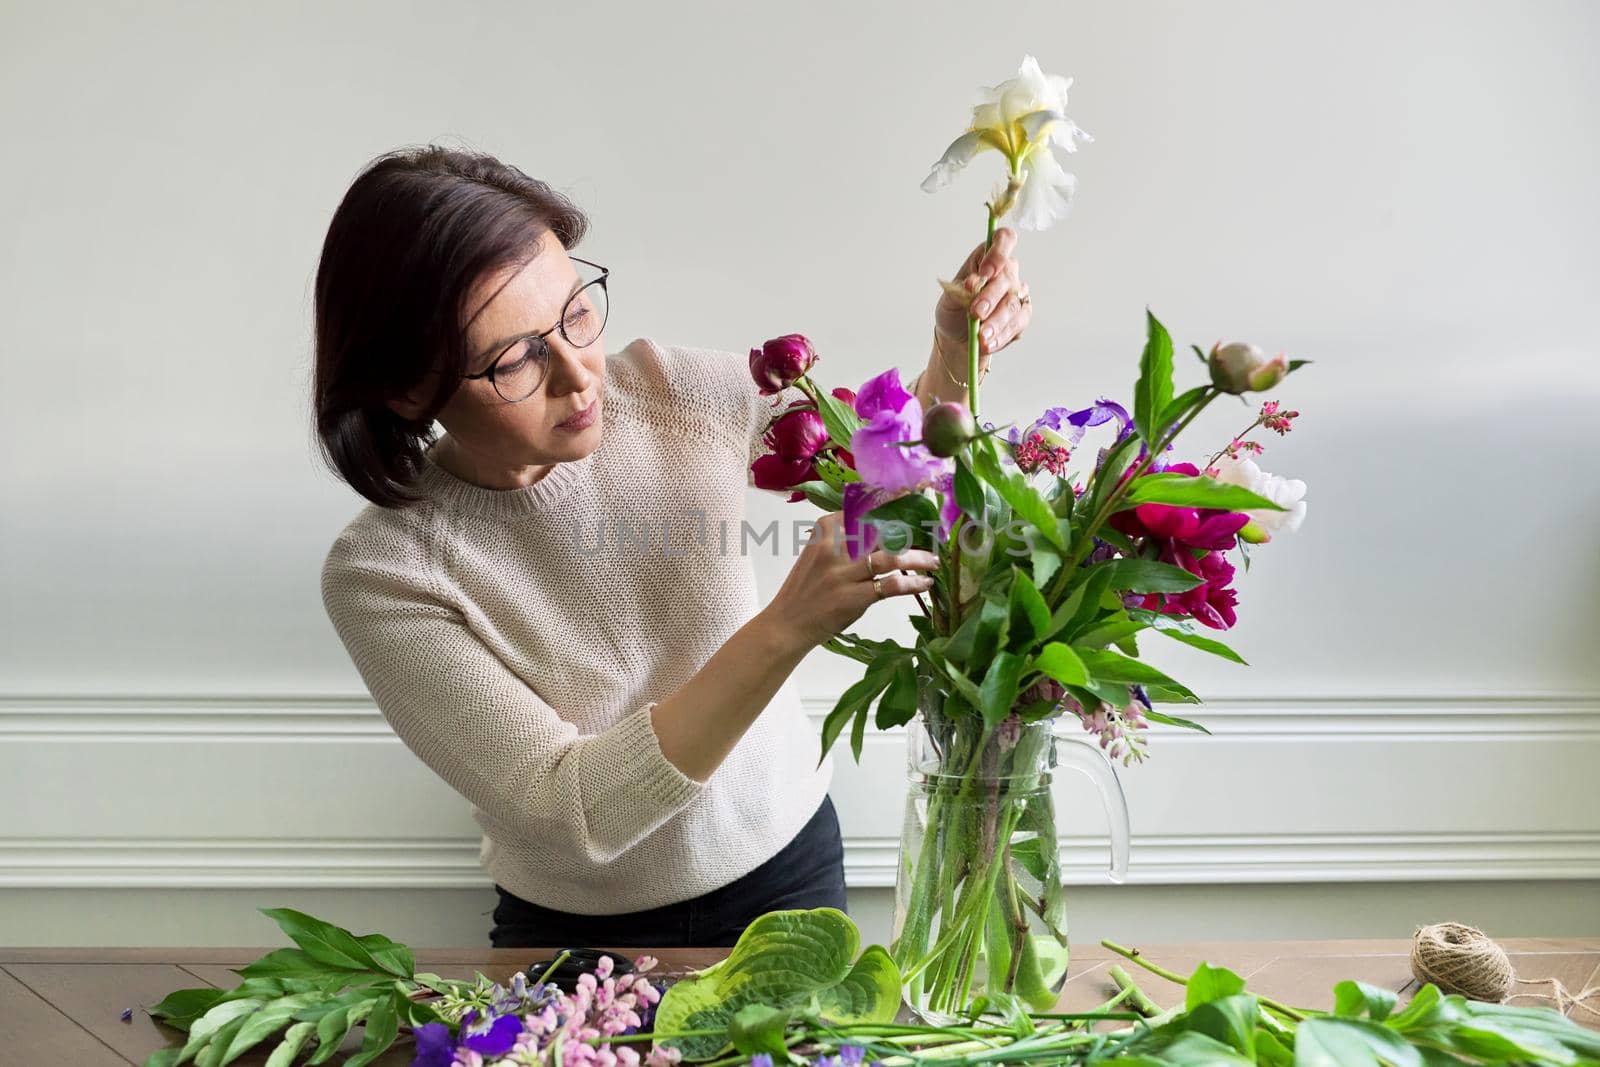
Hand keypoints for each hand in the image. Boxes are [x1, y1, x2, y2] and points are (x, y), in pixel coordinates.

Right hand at [764, 512, 937, 651]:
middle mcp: (834, 548)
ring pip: (891, 556)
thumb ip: (842, 537)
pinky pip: (891, 585)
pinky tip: (924, 583)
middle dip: (910, 529)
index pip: (864, 509)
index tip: (912, 496)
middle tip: (931, 530)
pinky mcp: (853, 597)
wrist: (788, 623)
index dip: (890, 503)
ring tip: (933, 560)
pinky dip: (912, 583)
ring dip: (918, 557)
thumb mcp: (817, 553)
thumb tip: (879, 525)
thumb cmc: (806, 588)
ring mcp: (844, 573)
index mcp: (825, 531)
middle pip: (882, 530)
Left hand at [934, 226, 1031, 360]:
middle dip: (990, 297)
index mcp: (987, 257)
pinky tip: (989, 343)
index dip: (998, 253)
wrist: (958, 338)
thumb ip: (960, 289)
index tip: (985, 272)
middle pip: (1007, 277)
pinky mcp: (1022, 316)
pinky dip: (1002, 335)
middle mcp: (1007, 272)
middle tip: (975, 313)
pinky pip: (1018, 324)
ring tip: (981, 337)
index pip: (1004, 240)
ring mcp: (1017, 294)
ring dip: (996, 322)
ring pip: (1014, 304)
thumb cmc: (954, 310)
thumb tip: (973, 282)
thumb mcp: (949, 298)